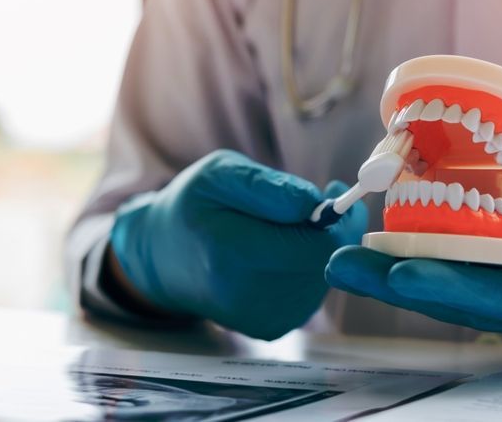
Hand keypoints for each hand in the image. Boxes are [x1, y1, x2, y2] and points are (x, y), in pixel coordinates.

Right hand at [109, 149, 366, 339]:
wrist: (163, 257)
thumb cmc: (194, 206)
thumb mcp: (220, 174)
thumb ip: (268, 186)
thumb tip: (315, 204)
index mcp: (230, 251)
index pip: (318, 244)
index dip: (337, 217)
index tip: (331, 191)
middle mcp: (245, 295)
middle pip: (326, 263)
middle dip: (333, 231)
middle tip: (319, 203)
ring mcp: (259, 319)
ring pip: (324, 279)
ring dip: (320, 249)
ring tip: (292, 226)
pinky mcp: (269, 328)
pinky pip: (312, 294)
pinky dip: (308, 268)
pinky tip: (286, 251)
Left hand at [325, 193, 501, 333]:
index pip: (489, 300)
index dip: (444, 288)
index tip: (400, 273)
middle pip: (448, 294)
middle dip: (393, 281)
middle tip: (342, 264)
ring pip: (440, 276)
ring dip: (389, 266)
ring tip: (342, 254)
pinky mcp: (495, 255)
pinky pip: (449, 251)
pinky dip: (412, 242)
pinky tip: (378, 229)